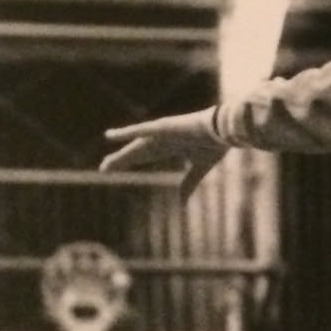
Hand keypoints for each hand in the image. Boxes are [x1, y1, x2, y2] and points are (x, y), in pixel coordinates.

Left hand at [100, 108, 226, 199]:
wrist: (225, 130)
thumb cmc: (215, 144)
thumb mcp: (200, 168)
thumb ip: (188, 183)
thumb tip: (182, 203)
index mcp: (170, 146)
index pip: (145, 156)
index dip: (130, 162)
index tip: (117, 169)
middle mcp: (162, 139)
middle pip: (137, 152)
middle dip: (122, 160)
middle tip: (105, 168)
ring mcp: (161, 132)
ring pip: (136, 146)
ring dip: (121, 155)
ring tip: (106, 164)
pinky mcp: (163, 126)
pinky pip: (141, 130)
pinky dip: (126, 132)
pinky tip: (110, 136)